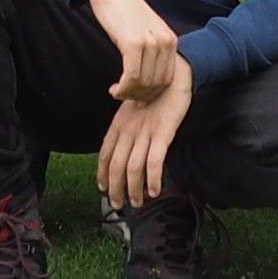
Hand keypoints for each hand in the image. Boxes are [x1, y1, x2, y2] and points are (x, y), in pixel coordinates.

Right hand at [83, 0, 182, 102]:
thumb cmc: (123, 11)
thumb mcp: (146, 31)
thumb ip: (152, 51)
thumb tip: (149, 79)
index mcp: (171, 40)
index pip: (168, 79)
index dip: (152, 93)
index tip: (136, 95)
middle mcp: (165, 42)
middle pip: (157, 84)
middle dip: (139, 96)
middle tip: (123, 95)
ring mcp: (151, 42)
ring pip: (144, 83)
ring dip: (129, 94)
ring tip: (116, 92)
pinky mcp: (133, 43)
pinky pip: (132, 76)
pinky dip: (123, 88)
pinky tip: (114, 88)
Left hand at [96, 56, 194, 209]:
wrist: (174, 74)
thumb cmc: (155, 93)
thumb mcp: (133, 110)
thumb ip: (126, 129)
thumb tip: (119, 148)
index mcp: (119, 124)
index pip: (105, 153)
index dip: (103, 173)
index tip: (103, 188)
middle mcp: (129, 129)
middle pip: (116, 165)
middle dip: (115, 188)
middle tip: (119, 204)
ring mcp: (146, 131)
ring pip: (133, 167)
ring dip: (134, 189)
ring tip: (137, 202)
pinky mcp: (163, 132)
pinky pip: (155, 160)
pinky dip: (153, 178)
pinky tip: (155, 190)